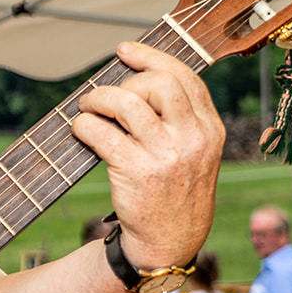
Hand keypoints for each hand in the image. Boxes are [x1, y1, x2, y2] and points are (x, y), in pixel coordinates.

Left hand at [72, 42, 225, 267]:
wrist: (168, 241)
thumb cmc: (174, 191)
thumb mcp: (194, 152)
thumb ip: (179, 117)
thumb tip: (136, 77)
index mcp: (210, 129)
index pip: (185, 77)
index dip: (151, 57)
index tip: (126, 50)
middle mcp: (193, 139)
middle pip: (158, 82)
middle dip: (125, 81)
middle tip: (106, 97)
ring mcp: (167, 156)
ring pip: (127, 102)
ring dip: (98, 99)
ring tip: (87, 108)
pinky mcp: (137, 172)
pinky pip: (102, 133)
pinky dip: (84, 125)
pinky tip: (81, 130)